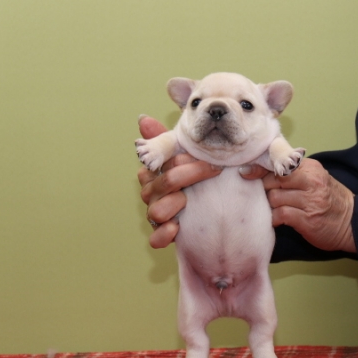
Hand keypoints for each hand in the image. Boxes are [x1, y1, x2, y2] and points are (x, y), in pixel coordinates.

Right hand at [137, 115, 221, 247]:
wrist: (214, 217)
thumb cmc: (196, 182)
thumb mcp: (187, 159)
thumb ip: (166, 140)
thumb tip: (142, 118)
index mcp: (154, 173)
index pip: (160, 162)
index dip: (184, 160)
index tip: (207, 157)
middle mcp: (151, 193)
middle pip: (164, 183)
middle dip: (190, 175)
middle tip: (215, 170)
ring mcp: (155, 215)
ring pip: (156, 211)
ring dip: (175, 206)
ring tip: (189, 203)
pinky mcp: (161, 236)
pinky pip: (155, 238)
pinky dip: (165, 234)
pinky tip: (176, 228)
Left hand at [241, 159, 355, 252]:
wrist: (353, 223)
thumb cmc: (331, 201)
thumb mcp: (316, 180)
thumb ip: (295, 174)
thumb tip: (263, 172)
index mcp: (311, 168)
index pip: (278, 163)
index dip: (259, 169)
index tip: (246, 173)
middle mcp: (311, 181)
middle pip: (272, 180)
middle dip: (264, 190)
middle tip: (264, 197)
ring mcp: (310, 200)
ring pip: (274, 197)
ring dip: (270, 206)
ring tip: (274, 210)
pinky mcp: (307, 219)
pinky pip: (280, 214)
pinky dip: (274, 218)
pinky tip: (277, 221)